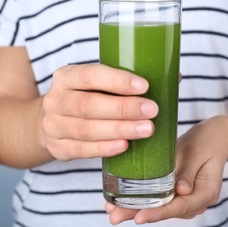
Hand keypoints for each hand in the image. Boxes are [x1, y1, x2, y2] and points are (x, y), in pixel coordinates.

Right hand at [42, 64, 158, 160]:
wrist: (56, 121)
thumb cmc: (87, 98)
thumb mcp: (97, 84)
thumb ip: (126, 81)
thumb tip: (174, 78)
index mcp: (65, 77)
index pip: (90, 75)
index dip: (117, 80)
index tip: (145, 86)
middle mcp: (55, 100)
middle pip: (88, 105)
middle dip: (123, 108)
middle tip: (152, 110)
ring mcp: (53, 126)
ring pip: (86, 129)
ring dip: (118, 129)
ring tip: (146, 129)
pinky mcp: (58, 148)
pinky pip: (82, 150)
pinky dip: (104, 148)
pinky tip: (124, 146)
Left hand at [105, 116, 227, 224]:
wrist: (215, 137)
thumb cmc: (208, 141)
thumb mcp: (197, 152)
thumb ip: (188, 171)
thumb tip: (181, 192)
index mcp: (207, 192)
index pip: (181, 206)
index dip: (160, 213)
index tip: (139, 217)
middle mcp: (197, 200)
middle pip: (167, 210)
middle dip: (140, 214)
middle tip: (114, 217)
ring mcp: (187, 198)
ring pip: (162, 207)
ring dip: (137, 209)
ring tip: (113, 212)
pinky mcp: (178, 192)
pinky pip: (161, 199)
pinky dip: (143, 200)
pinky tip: (123, 202)